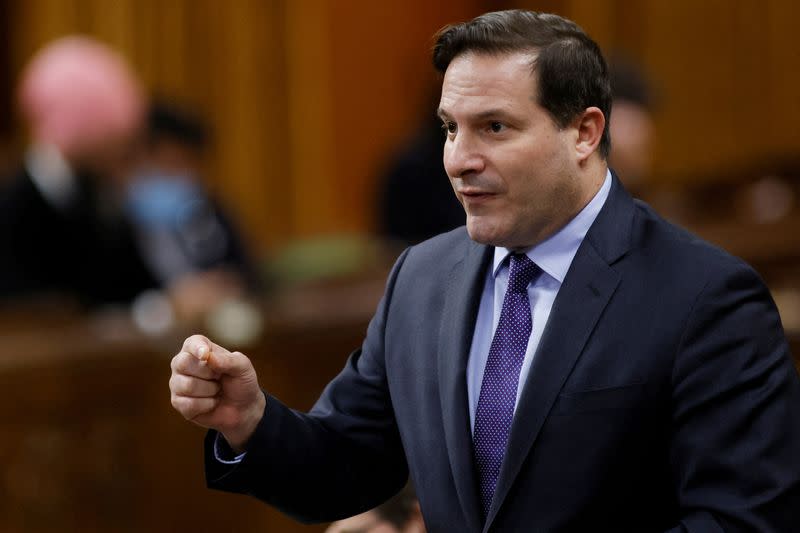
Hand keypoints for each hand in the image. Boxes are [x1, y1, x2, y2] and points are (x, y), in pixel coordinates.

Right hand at [170, 334, 265, 452]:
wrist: (243, 408)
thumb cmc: (241, 382)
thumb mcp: (243, 367)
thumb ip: (228, 359)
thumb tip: (207, 356)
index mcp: (198, 348)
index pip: (191, 343)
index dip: (197, 348)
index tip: (205, 356)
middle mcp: (183, 363)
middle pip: (183, 363)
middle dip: (208, 374)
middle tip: (219, 377)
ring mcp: (178, 383)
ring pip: (187, 385)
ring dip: (210, 391)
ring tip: (216, 390)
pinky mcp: (178, 402)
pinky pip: (188, 404)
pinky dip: (206, 405)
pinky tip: (211, 402)